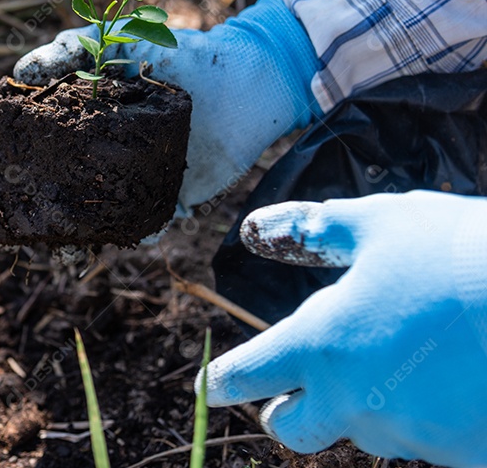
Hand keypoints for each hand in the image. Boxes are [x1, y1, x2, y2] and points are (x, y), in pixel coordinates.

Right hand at [0, 0, 320, 209]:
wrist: (248, 80)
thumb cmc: (178, 51)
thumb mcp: (117, 38)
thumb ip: (70, 48)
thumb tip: (22, 71)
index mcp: (76, 114)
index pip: (23, 136)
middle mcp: (94, 149)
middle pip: (45, 183)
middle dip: (18, 207)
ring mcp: (126, 175)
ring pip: (84, 212)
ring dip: (66, 234)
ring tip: (54, 249)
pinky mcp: (164, 196)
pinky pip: (139, 223)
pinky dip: (129, 233)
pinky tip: (121, 238)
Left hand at [200, 191, 486, 466]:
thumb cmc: (463, 254)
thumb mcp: (381, 224)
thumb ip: (311, 231)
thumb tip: (255, 229)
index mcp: (321, 347)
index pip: (248, 375)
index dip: (222, 380)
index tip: (208, 388)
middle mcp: (356, 402)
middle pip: (294, 429)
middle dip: (288, 412)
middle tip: (296, 392)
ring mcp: (412, 436)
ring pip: (366, 431)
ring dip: (368, 405)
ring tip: (406, 356)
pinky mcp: (463, 455)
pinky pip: (428, 440)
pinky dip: (429, 414)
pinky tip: (454, 377)